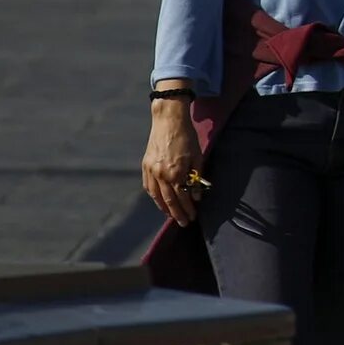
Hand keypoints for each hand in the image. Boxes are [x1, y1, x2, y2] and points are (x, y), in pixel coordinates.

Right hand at [140, 101, 202, 226]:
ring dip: (164, 207)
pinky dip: (154, 196)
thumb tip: (196, 196)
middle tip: (183, 223)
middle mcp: (161, 174)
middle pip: (168, 200)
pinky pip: (148, 186)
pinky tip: (159, 201)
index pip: (182, 197)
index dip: (187, 209)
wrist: (168, 121)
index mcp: (175, 172)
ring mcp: (150, 170)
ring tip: (171, 215)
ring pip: (156, 195)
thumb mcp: (198, 156)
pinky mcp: (145, 166)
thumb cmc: (187, 137)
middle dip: (176, 213)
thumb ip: (197, 177)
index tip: (193, 217)